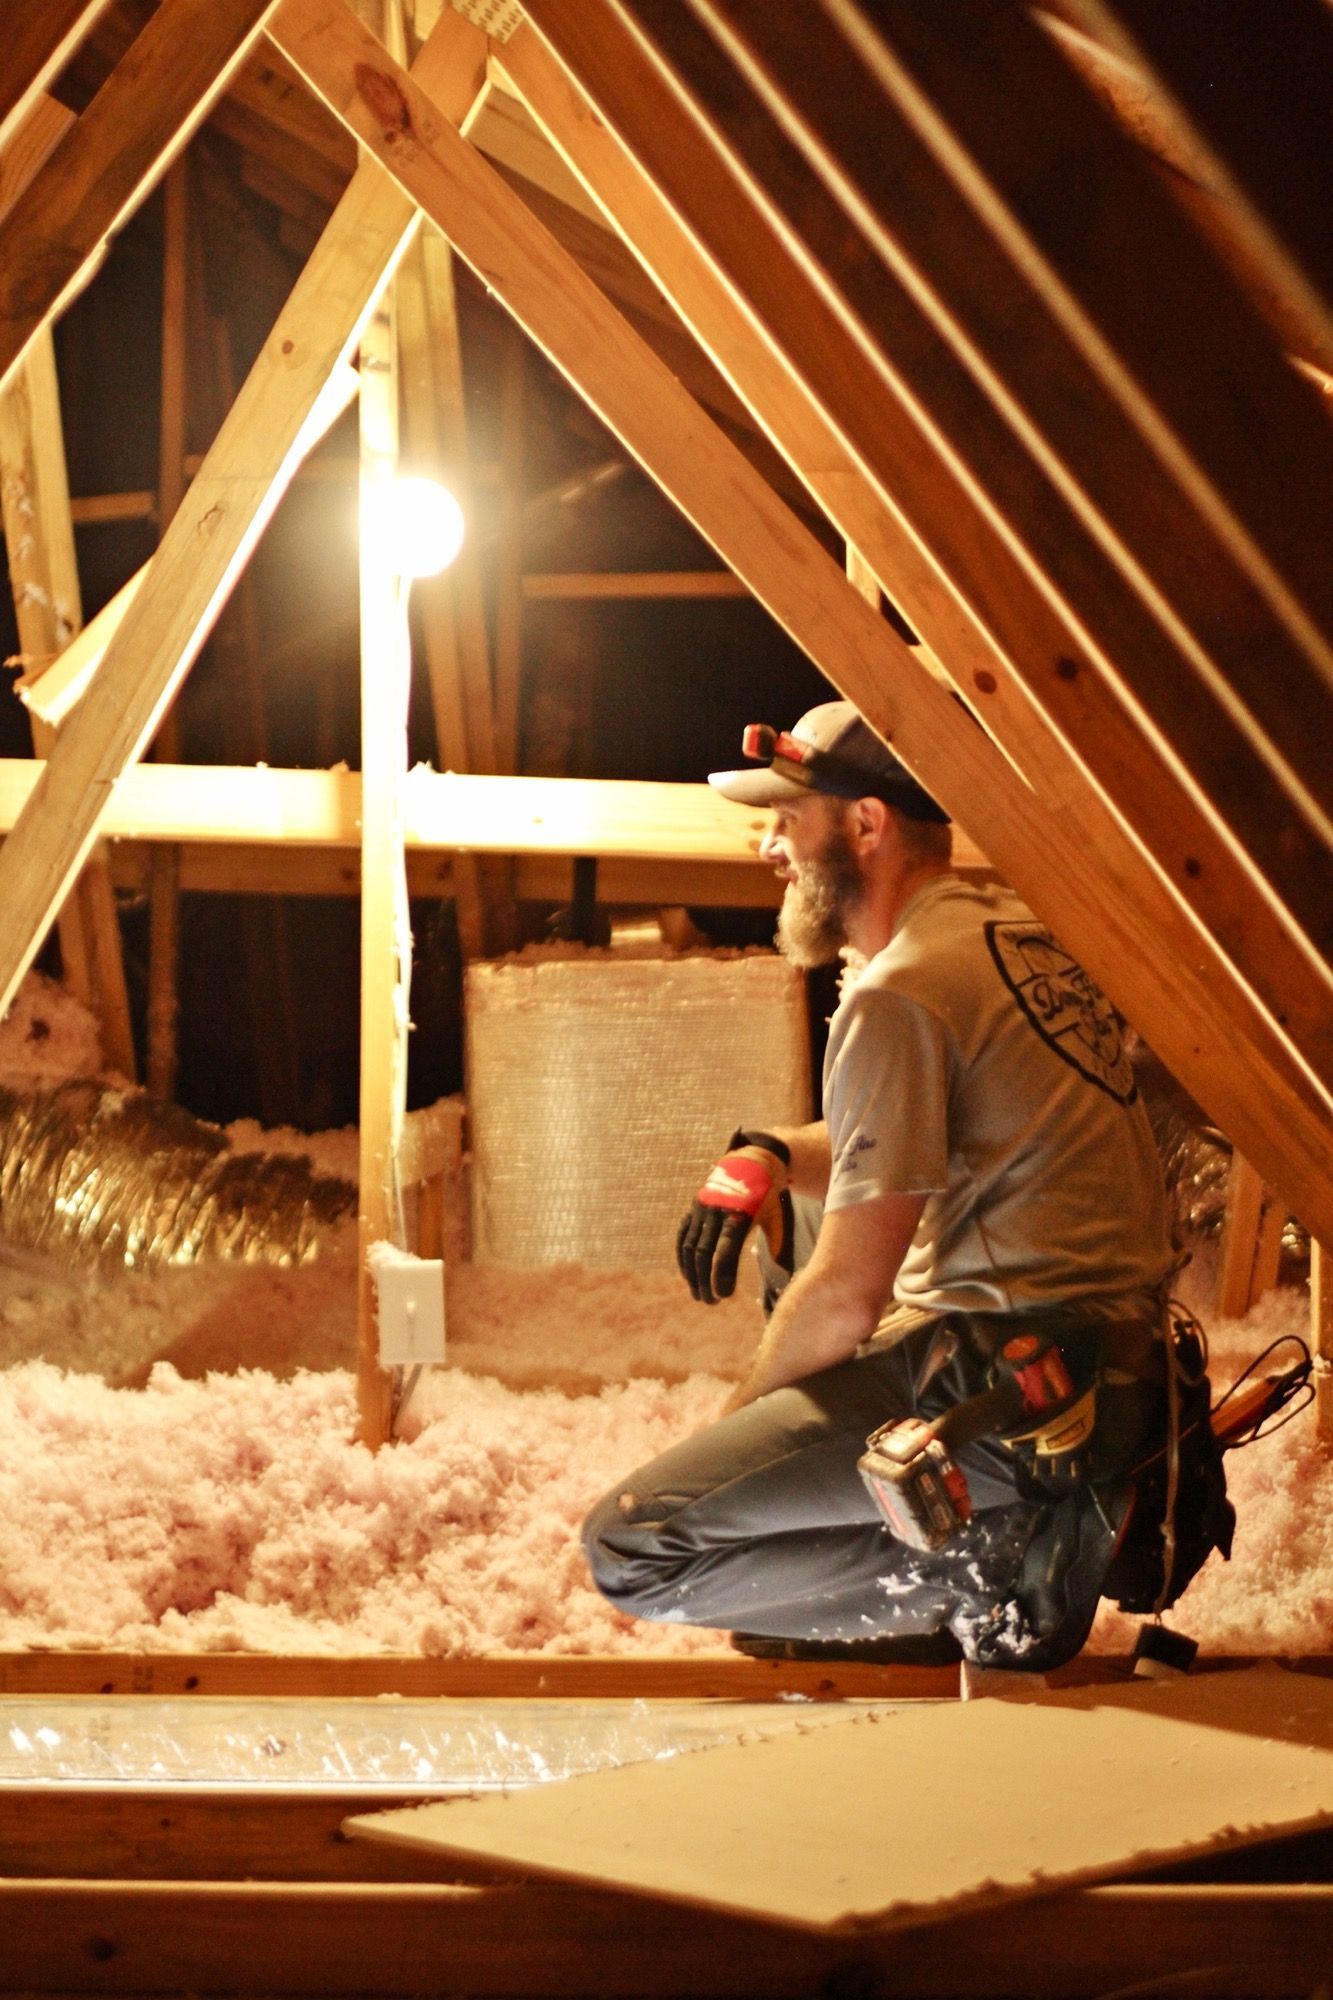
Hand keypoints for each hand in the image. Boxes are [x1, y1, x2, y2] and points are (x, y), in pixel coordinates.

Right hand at [676, 1129, 792, 1304]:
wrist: (751, 1161)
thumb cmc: (768, 1195)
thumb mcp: (778, 1217)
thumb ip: (778, 1245)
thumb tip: (784, 1276)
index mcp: (739, 1215)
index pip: (726, 1251)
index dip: (721, 1275)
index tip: (724, 1296)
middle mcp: (716, 1212)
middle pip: (704, 1253)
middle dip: (705, 1280)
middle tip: (710, 1301)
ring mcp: (702, 1209)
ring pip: (690, 1247)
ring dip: (692, 1273)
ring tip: (699, 1295)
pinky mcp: (694, 1208)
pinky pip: (683, 1236)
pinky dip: (683, 1258)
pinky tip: (688, 1275)